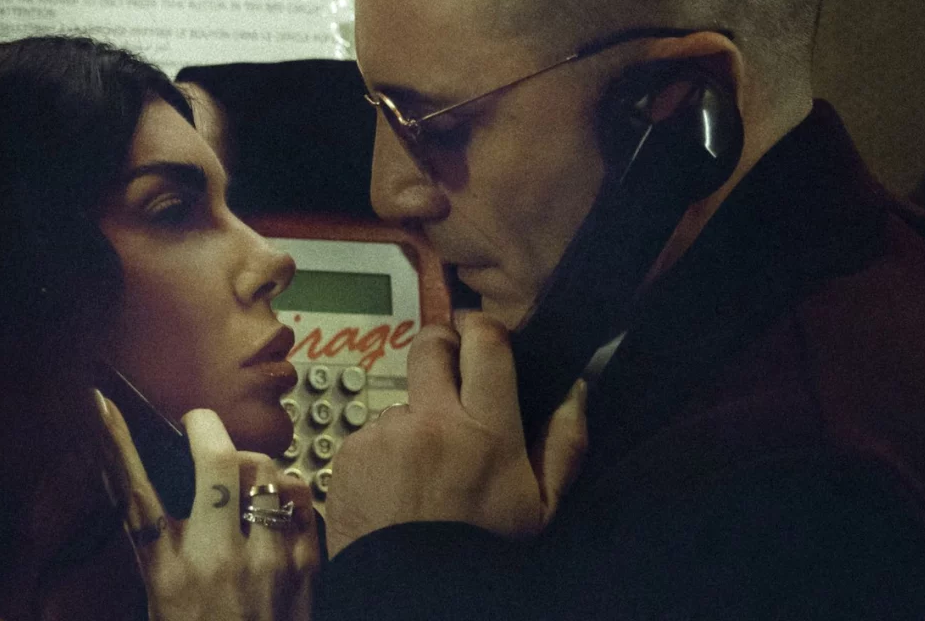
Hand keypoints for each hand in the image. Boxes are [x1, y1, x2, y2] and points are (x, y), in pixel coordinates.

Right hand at [97, 393, 319, 620]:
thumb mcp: (163, 599)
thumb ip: (157, 545)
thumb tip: (143, 493)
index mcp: (168, 571)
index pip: (133, 490)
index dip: (116, 440)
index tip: (102, 404)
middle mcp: (218, 558)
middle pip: (216, 461)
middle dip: (205, 428)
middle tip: (198, 425)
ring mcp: (270, 557)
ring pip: (267, 471)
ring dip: (253, 463)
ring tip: (243, 474)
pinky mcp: (310, 560)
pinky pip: (302, 496)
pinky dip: (287, 489)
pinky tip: (277, 501)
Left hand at [323, 312, 588, 556]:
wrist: (413, 596)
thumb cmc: (482, 552)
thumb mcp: (541, 508)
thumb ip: (564, 443)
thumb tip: (574, 390)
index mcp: (486, 430)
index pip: (484, 341)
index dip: (483, 330)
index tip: (483, 339)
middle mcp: (432, 423)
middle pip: (430, 345)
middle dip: (442, 350)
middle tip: (452, 377)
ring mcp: (385, 436)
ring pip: (402, 401)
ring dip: (415, 421)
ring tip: (426, 470)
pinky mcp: (349, 455)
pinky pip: (371, 435)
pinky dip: (384, 454)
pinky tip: (397, 489)